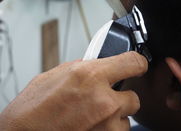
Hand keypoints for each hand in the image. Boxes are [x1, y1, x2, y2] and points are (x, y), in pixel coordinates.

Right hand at [0, 52, 147, 130]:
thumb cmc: (35, 106)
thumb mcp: (59, 73)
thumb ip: (85, 67)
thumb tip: (101, 64)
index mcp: (90, 75)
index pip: (133, 62)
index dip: (138, 62)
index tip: (138, 64)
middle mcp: (103, 100)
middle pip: (134, 96)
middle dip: (121, 96)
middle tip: (105, 97)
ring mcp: (106, 125)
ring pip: (127, 118)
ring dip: (115, 116)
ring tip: (94, 115)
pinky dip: (109, 130)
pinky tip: (92, 126)